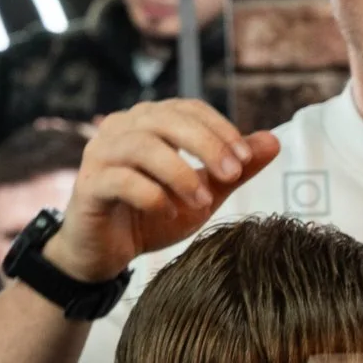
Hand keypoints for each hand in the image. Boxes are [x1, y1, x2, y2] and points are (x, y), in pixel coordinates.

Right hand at [41, 99, 279, 282]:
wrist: (106, 254)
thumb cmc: (152, 217)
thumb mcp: (202, 194)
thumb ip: (234, 170)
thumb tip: (273, 141)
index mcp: (147, 121)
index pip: (187, 108)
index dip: (219, 128)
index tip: (245, 158)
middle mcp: (120, 128)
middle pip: (166, 119)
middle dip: (206, 145)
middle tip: (231, 175)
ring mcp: (100, 155)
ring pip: (142, 146)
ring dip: (180, 173)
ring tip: (202, 201)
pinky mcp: (88, 186)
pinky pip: (121, 180)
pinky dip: (152, 195)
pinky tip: (168, 213)